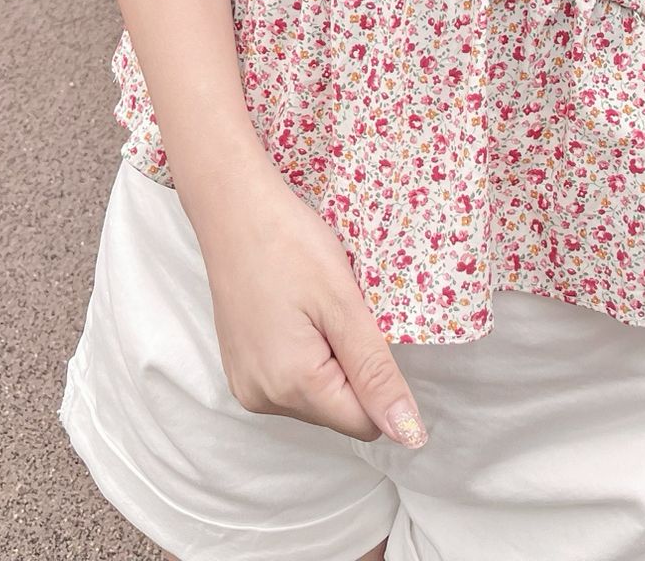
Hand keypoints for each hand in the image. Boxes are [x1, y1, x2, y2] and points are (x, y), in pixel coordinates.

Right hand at [181, 154, 428, 449]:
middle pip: (338, 411)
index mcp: (292, 387)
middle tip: (335, 310)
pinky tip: (295, 313)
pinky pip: (290, 382)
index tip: (364, 327)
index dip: (378, 379)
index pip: (364, 422)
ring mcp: (246, 386)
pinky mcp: (239, 370)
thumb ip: (376, 373)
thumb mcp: (344, 304)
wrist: (234, 208)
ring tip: (313, 308)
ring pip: (316, 397)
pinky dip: (306, 356)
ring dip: (329, 361)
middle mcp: (262, 400)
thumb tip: (410, 436)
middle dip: (350, 367)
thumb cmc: (291, 244)